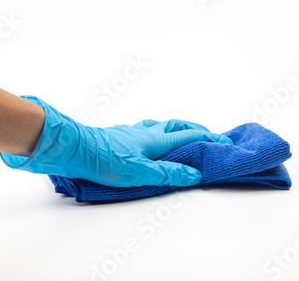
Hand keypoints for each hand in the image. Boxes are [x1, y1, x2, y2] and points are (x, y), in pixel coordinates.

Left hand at [0, 96, 232, 186]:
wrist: (73, 148)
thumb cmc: (103, 160)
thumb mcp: (138, 172)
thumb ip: (167, 173)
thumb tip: (194, 174)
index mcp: (154, 139)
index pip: (188, 136)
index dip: (208, 138)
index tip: (225, 141)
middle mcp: (145, 132)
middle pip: (177, 125)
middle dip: (195, 129)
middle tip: (208, 135)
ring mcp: (132, 132)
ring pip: (161, 126)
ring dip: (177, 128)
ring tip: (184, 135)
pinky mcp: (120, 136)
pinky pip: (147, 130)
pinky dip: (159, 132)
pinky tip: (151, 140)